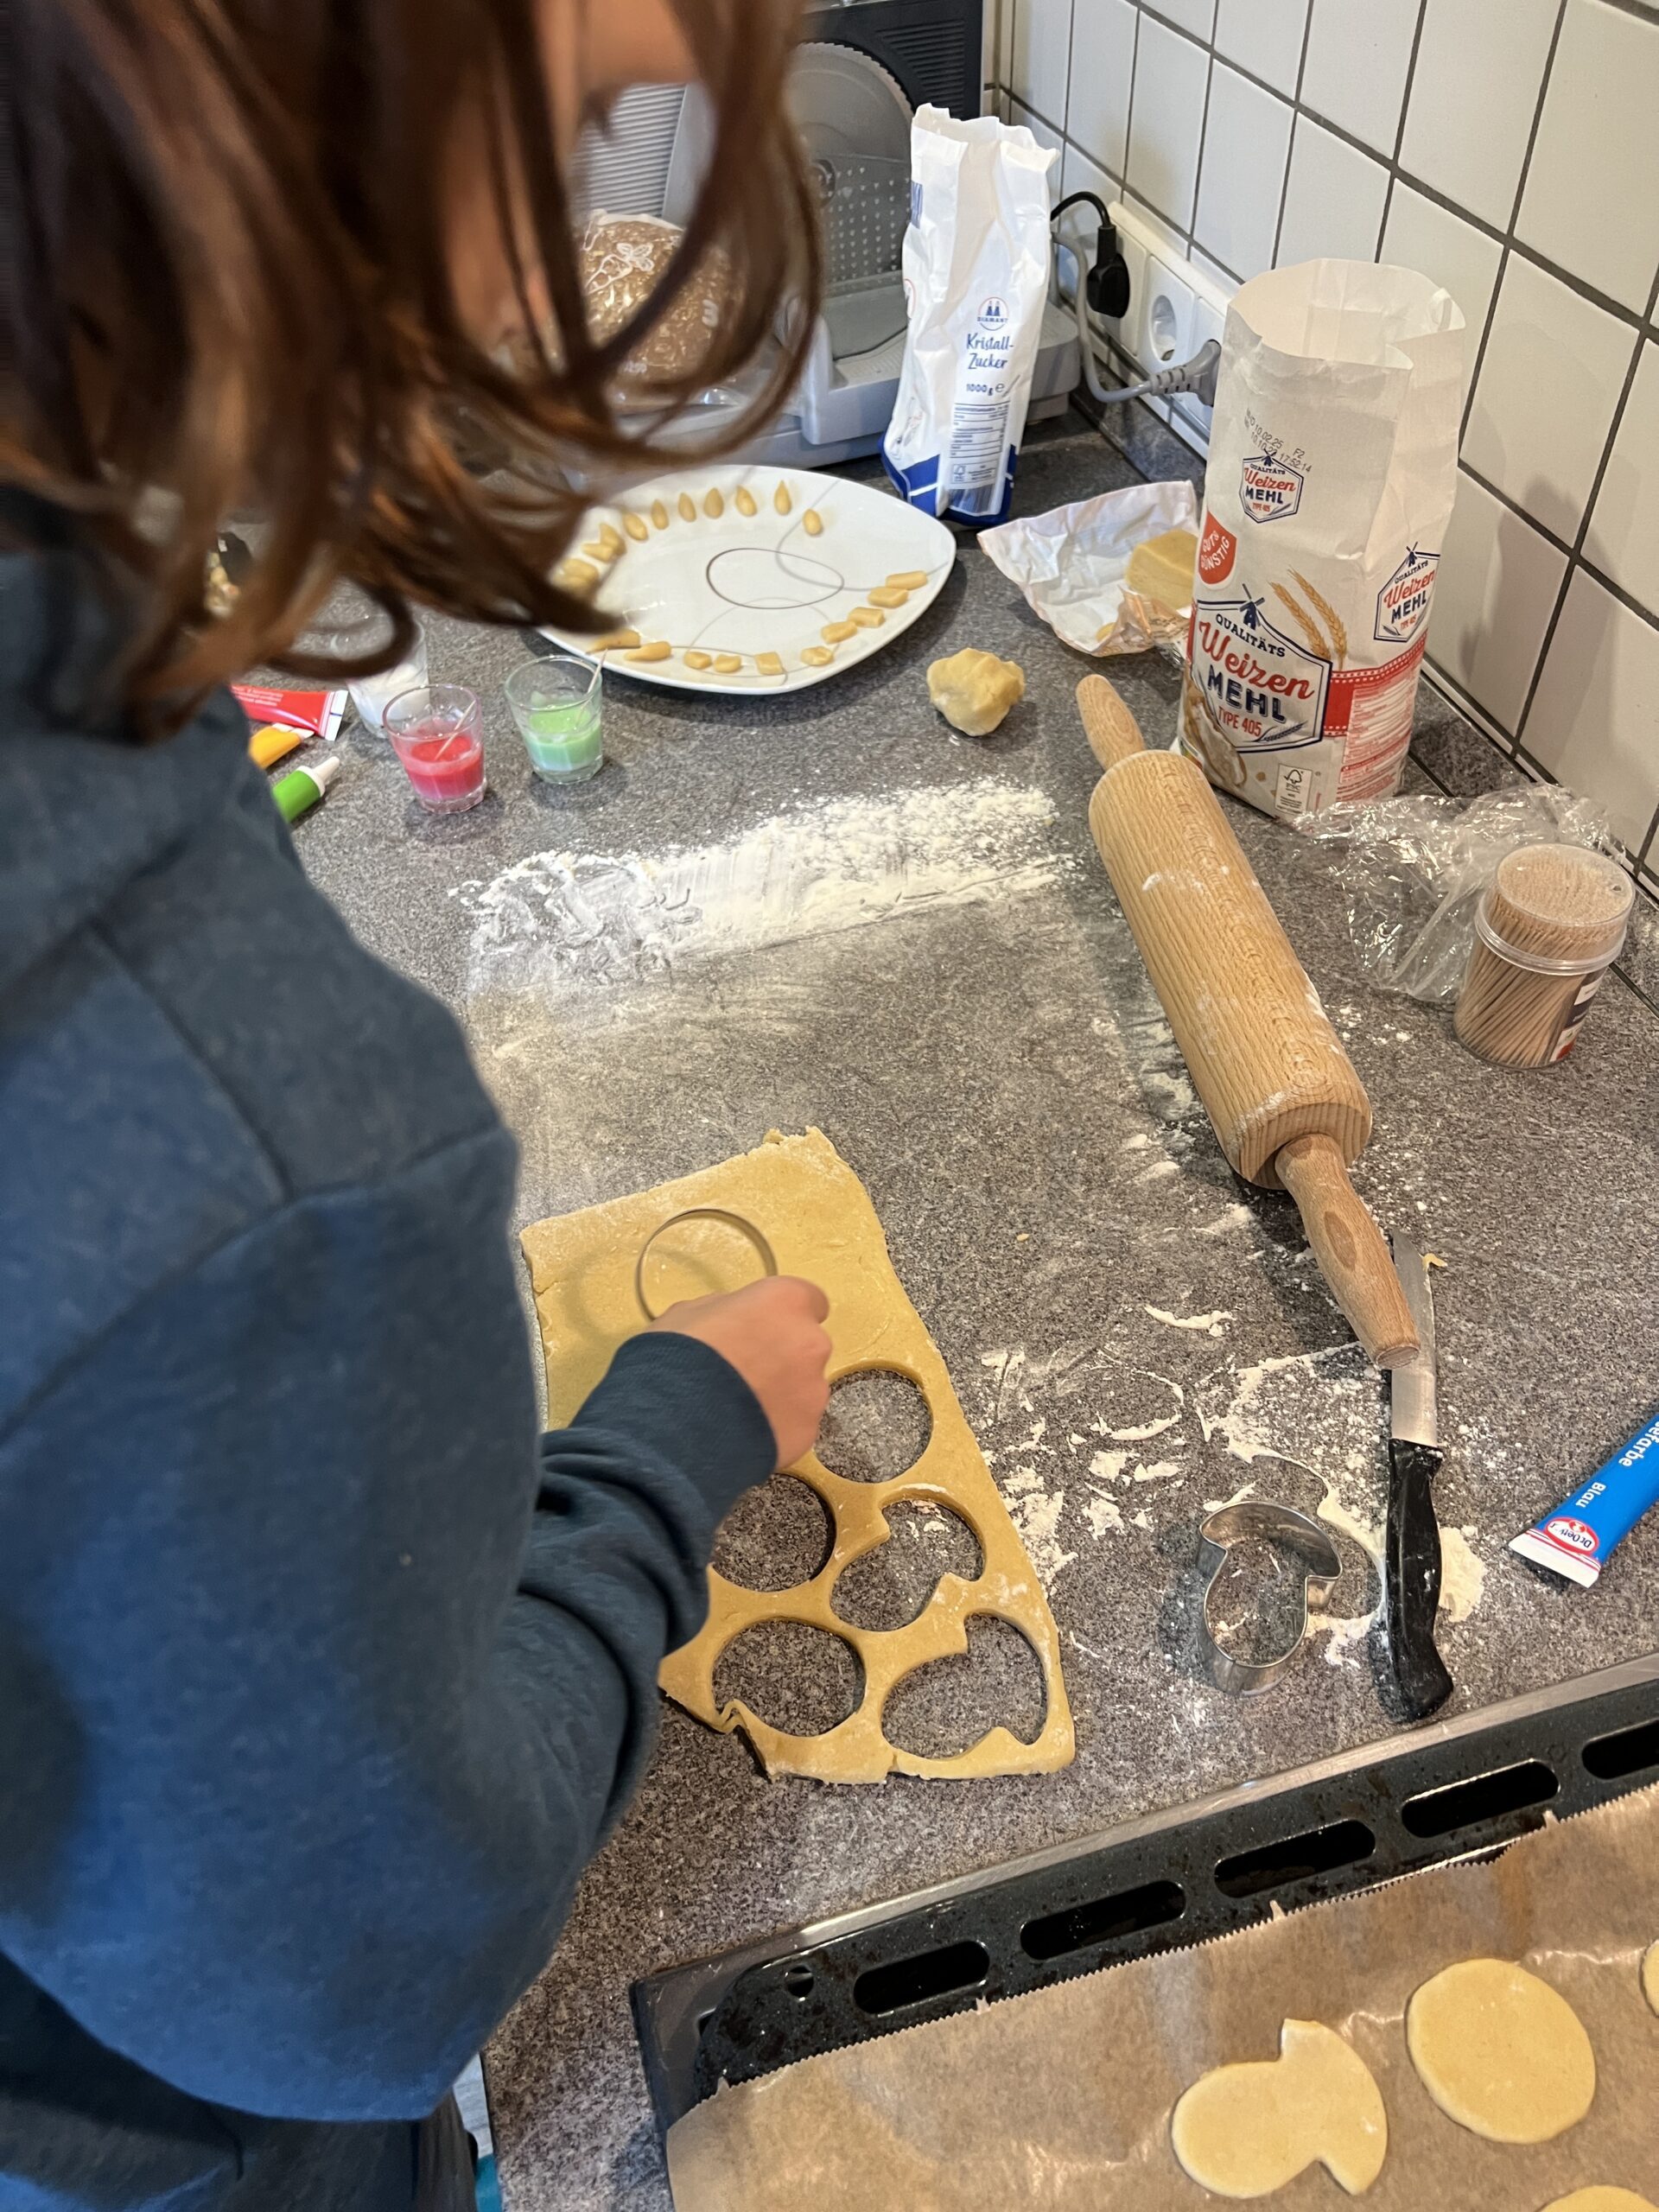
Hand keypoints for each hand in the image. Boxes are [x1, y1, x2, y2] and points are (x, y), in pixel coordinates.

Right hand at [648, 1276, 830, 1468]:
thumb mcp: (689, 1313)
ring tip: (738, 1408)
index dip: (783, 1315)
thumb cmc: (678, 1359)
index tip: (764, 1326)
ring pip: (803, 1388)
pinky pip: (795, 1423)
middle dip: (782, 1356)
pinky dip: (775, 1426)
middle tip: (744, 1371)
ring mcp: (813, 1391)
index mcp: (785, 1302)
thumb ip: (727, 1310)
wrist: (674, 1426)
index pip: (808, 1299)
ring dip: (780, 1393)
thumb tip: (732, 1319)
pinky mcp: (808, 1432)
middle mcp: (810, 1342)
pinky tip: (742, 1431)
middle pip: (806, 1345)